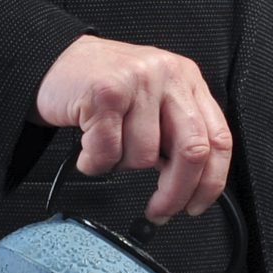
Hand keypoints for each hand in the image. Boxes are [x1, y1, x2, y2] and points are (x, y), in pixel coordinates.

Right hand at [33, 35, 231, 219]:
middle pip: (193, 151)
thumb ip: (175, 130)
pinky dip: (94, 162)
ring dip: (120, 166)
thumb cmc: (102, 86)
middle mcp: (169, 76)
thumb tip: (191, 182)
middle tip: (160, 210)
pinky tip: (88, 148)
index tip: (196, 205)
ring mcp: (138, 82)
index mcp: (188, 80)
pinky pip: (108, 152)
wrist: (54, 62)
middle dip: (175, 192)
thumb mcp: (153, 100)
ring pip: (145, 156)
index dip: (211, 182)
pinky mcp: (105, 93)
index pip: (219, 139)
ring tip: (107, 147)